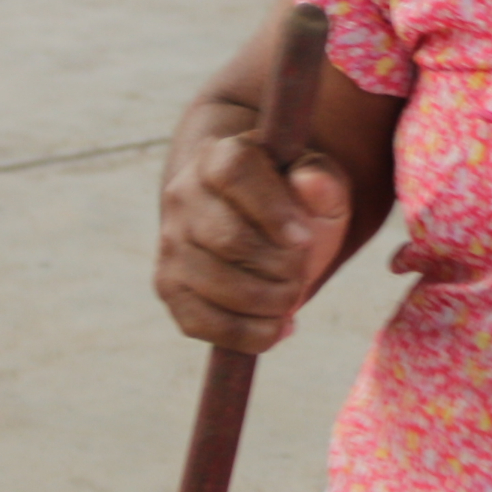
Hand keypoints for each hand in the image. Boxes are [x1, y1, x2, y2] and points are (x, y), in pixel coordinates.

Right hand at [155, 136, 348, 354]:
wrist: (254, 227)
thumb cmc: (293, 204)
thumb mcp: (320, 187)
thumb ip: (323, 183)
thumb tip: (310, 185)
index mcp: (219, 157)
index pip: (235, 174)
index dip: (272, 210)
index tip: (304, 239)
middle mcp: (184, 195)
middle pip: (228, 239)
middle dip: (280, 265)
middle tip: (302, 270)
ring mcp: (170, 243)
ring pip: (217, 284)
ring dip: (269, 301)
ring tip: (291, 294)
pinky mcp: (168, 287)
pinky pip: (202, 323)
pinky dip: (249, 334)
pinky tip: (278, 325)